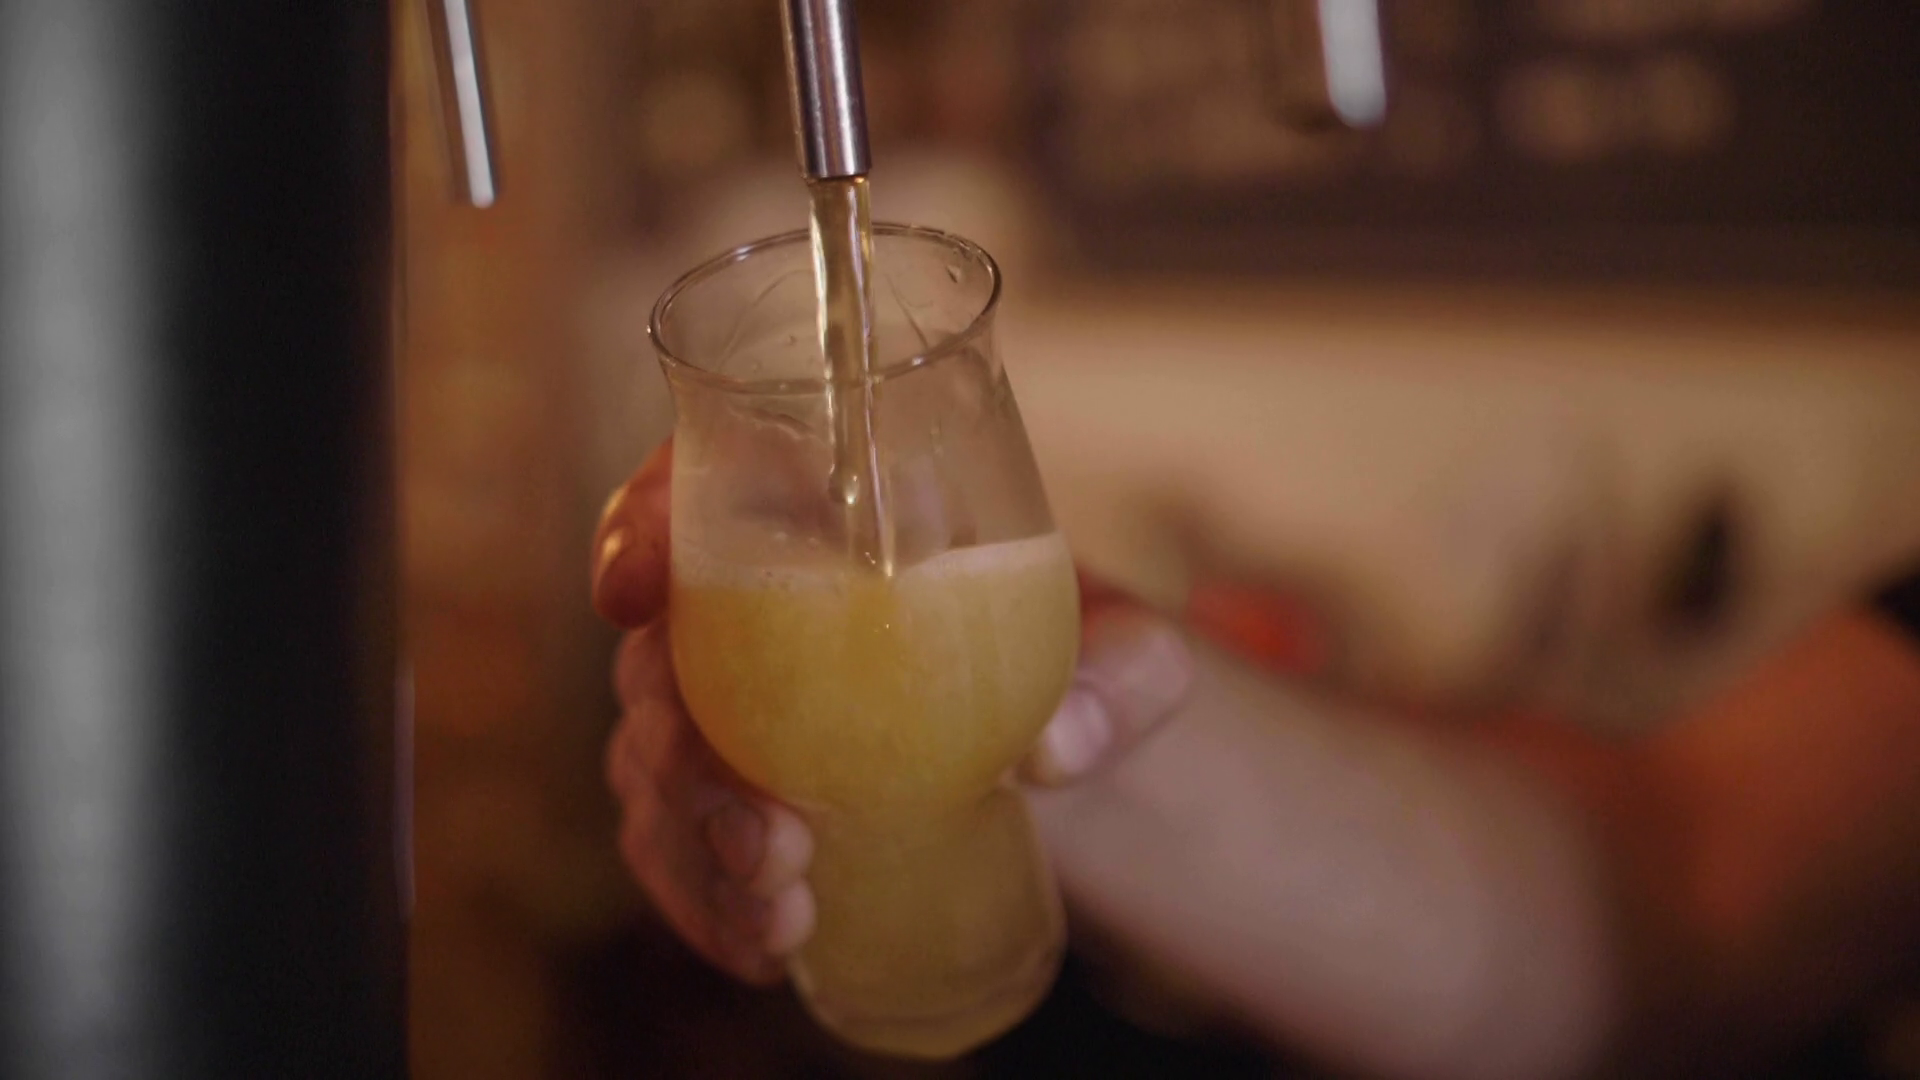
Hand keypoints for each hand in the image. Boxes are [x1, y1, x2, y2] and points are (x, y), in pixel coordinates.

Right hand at [592, 440, 1195, 982]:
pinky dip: (705, 904)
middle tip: (775, 838)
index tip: (638, 591)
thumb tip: (1057, 747)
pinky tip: (769, 946)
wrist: (1059, 747)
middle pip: (659, 660)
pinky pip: (675, 849)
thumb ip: (1123, 679)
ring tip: (786, 915)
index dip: (639, 527)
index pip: (693, 489)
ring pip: (654, 768)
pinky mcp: (728, 804)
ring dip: (697, 849)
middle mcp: (750, 608)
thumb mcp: (1134, 655)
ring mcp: (726, 713)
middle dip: (689, 757)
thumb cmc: (1082, 660)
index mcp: (825, 522)